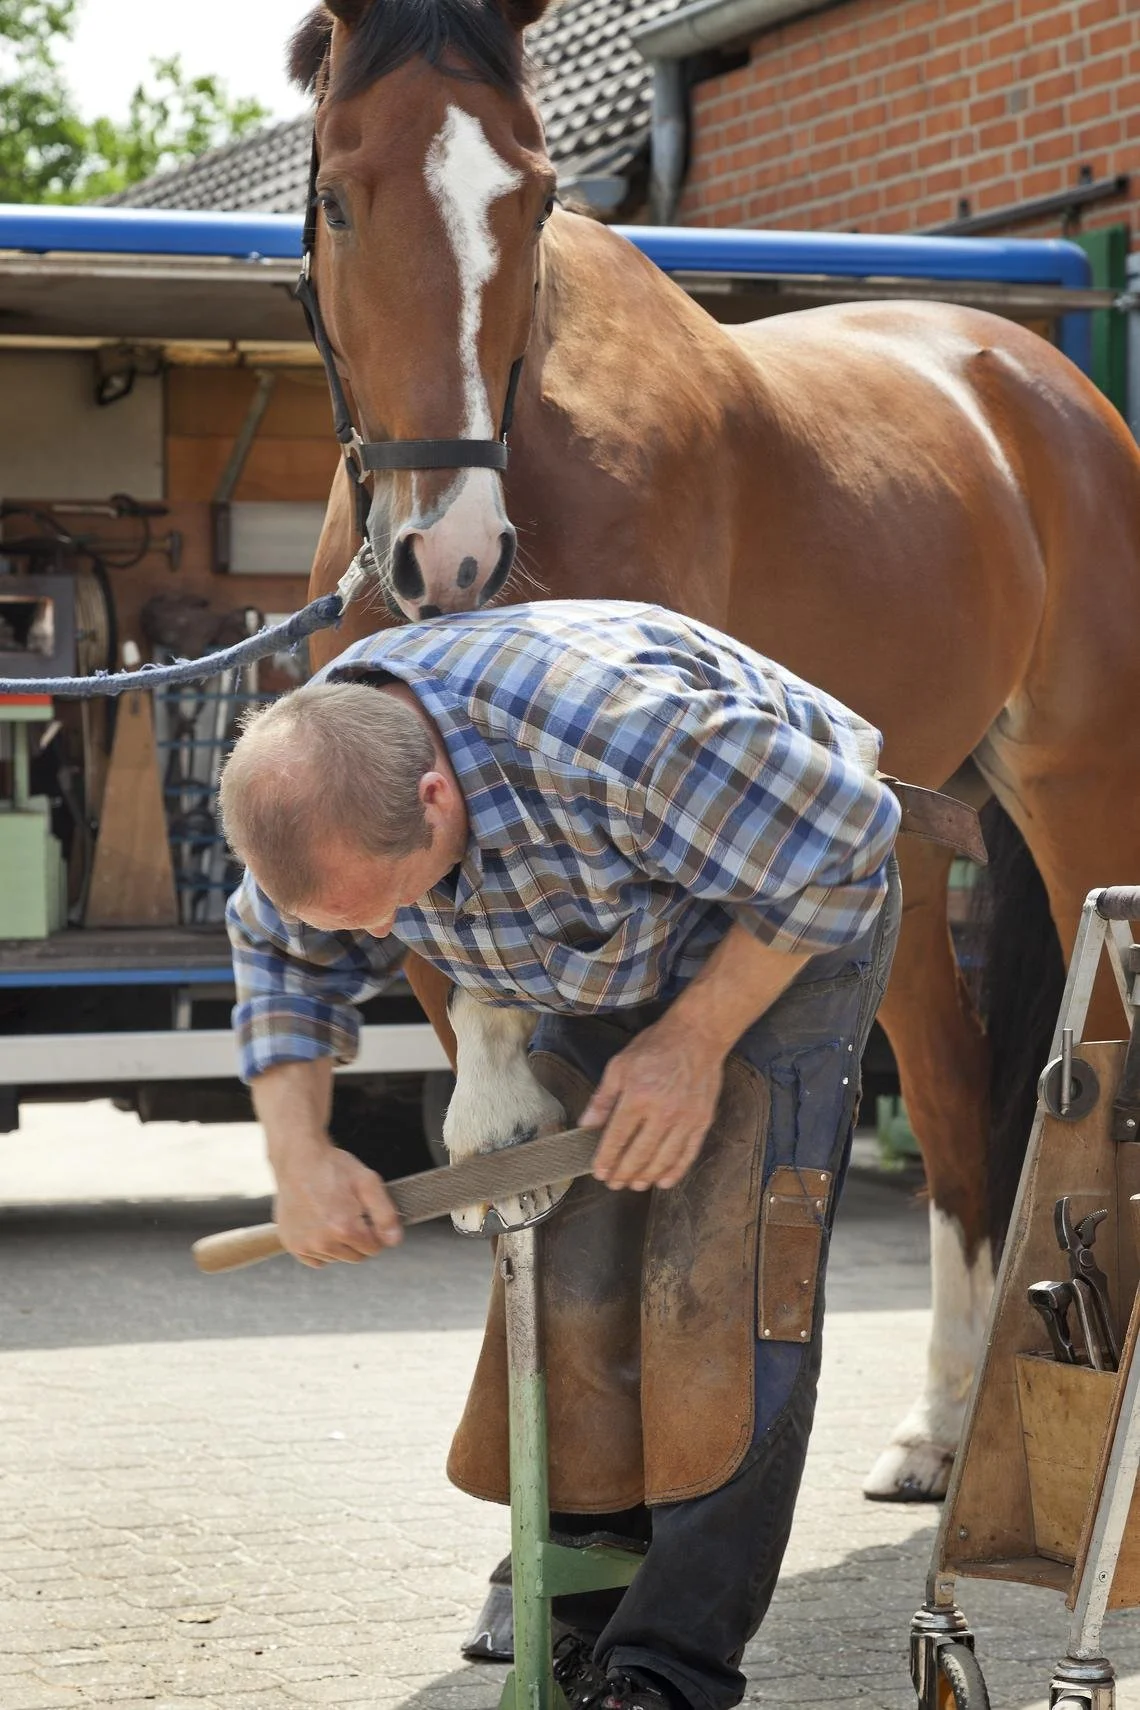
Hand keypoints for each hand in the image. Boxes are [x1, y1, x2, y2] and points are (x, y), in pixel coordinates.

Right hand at [274, 1142, 402, 1266]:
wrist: (299, 1159)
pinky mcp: (292, 1244)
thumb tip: (394, 1240)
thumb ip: (385, 1215)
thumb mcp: (368, 1183)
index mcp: (345, 1228)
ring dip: (339, 1244)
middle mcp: (323, 1242)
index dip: (375, 1232)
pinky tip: (319, 1226)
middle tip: (350, 1213)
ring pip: (336, 1258)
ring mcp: (305, 1245)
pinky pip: (315, 1260)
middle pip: (355, 1257)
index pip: (374, 1249)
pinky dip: (320, 1249)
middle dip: (358, 1240)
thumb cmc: (332, 1168)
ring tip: (332, 1215)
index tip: (366, 1217)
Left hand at [581, 1018, 724, 1191]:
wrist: (697, 1036)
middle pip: (639, 1154)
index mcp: (638, 1097)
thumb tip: (587, 1125)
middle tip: (614, 1183)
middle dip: (624, 1173)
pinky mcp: (702, 1122)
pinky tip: (663, 1181)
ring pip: (663, 1159)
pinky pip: (688, 1154)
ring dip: (646, 1176)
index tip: (599, 1172)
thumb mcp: (620, 1065)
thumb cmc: (656, 1047)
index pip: (617, 1138)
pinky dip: (675, 1172)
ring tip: (634, 1185)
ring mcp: (685, 1119)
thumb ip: (603, 1098)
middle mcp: (662, 1112)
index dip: (606, 1159)